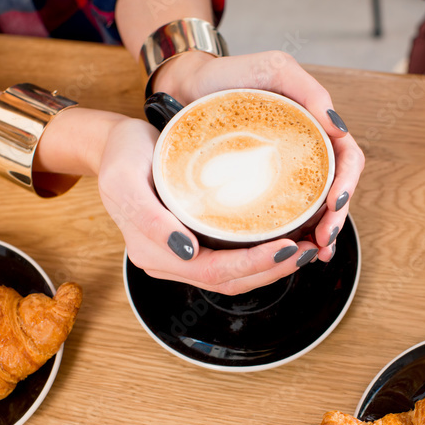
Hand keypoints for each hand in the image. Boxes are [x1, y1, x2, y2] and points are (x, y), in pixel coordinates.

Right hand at [97, 119, 319, 294]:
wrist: (114, 144)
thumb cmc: (121, 154)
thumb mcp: (126, 180)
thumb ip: (149, 219)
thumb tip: (186, 252)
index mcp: (153, 252)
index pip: (212, 272)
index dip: (252, 265)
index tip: (288, 248)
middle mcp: (170, 261)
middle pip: (230, 280)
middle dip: (273, 270)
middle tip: (310, 250)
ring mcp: (182, 256)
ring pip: (235, 275)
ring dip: (273, 268)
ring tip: (307, 249)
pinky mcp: (194, 243)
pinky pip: (231, 259)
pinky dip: (261, 256)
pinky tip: (286, 240)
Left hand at [153, 51, 363, 260]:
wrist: (187, 87)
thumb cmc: (231, 74)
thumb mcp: (275, 70)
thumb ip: (310, 90)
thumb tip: (340, 129)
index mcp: (316, 129)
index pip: (347, 160)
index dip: (347, 184)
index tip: (334, 203)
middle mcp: (305, 154)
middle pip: (335, 192)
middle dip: (335, 220)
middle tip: (323, 242)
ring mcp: (284, 174)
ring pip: (313, 210)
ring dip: (319, 235)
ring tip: (313, 254)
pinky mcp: (260, 190)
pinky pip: (282, 217)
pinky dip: (290, 237)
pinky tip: (288, 252)